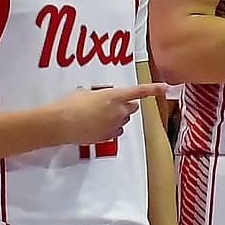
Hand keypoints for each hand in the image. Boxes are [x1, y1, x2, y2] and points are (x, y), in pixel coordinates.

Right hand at [43, 82, 169, 147]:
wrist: (60, 124)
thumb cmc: (69, 105)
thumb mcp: (84, 92)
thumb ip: (99, 94)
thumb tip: (99, 98)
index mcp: (115, 96)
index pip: (139, 91)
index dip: (153, 89)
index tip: (165, 87)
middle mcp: (119, 111)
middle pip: (132, 107)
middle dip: (125, 105)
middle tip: (109, 103)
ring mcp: (114, 125)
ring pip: (124, 120)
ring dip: (117, 117)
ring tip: (97, 115)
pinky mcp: (107, 137)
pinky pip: (116, 131)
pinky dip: (110, 128)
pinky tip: (96, 125)